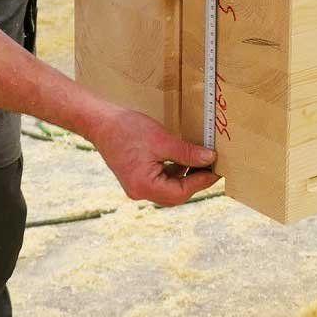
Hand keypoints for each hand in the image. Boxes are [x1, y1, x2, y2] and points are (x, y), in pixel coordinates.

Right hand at [89, 105, 219, 206]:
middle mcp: (140, 192)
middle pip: (175, 194)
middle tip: (212, 168)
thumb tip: (210, 159)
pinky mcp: (136, 178)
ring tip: (199, 161)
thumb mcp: (162, 140)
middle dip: (194, 181)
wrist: (100, 122)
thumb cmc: (127, 129)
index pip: (180, 192)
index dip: (200, 182)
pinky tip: (182, 159)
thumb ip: (187, 153)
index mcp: (144, 186)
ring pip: (168, 189)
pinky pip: (160, 181)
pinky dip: (173, 172)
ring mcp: (136, 186)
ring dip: (184, 176)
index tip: (216, 171)